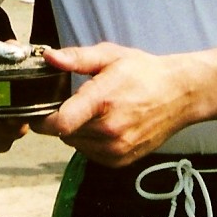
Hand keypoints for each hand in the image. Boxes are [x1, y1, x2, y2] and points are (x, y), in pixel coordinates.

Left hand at [32, 43, 195, 167]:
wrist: (179, 94)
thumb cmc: (143, 72)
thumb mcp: (109, 56)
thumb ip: (76, 58)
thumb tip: (49, 57)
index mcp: (102, 102)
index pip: (60, 123)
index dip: (41, 118)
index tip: (37, 109)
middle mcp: (110, 131)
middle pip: (64, 133)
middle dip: (61, 118)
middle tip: (75, 101)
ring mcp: (117, 149)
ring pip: (75, 144)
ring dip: (76, 130)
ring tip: (93, 111)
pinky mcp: (122, 160)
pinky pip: (90, 154)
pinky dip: (89, 141)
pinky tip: (103, 124)